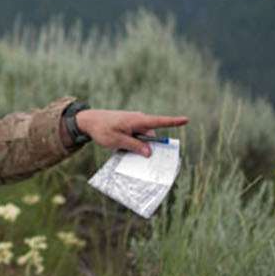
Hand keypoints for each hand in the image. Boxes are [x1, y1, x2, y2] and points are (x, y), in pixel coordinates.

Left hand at [73, 109, 187, 156]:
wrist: (88, 120)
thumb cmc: (102, 129)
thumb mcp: (118, 141)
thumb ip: (135, 146)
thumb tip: (150, 152)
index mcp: (137, 120)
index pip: (159, 122)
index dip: (173, 122)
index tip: (186, 120)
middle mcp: (138, 119)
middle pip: (151, 136)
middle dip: (147, 146)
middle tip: (138, 156)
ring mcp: (134, 122)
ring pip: (143, 137)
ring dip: (138, 145)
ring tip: (122, 148)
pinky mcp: (129, 125)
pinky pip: (137, 135)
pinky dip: (133, 142)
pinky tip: (122, 146)